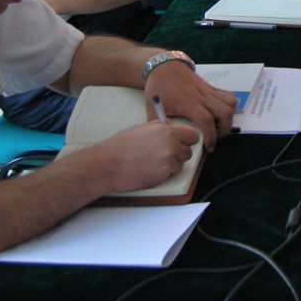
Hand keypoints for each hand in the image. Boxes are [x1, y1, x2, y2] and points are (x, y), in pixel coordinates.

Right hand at [87, 121, 201, 193]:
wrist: (108, 164)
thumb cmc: (122, 146)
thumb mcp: (143, 128)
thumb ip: (161, 126)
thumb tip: (172, 126)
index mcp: (167, 130)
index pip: (192, 135)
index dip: (187, 140)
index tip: (183, 143)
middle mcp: (171, 144)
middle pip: (189, 151)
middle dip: (179, 153)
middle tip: (165, 154)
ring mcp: (168, 159)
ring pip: (180, 163)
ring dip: (171, 164)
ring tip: (153, 162)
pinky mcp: (164, 173)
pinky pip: (171, 173)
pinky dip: (164, 173)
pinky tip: (150, 169)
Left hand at [143, 63, 238, 150]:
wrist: (164, 67)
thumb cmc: (159, 87)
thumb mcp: (152, 107)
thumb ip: (157, 125)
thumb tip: (164, 139)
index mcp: (189, 103)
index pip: (207, 120)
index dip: (211, 136)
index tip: (209, 147)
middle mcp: (202, 96)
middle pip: (225, 112)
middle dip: (225, 129)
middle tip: (216, 137)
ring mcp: (208, 91)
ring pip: (230, 102)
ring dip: (229, 117)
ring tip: (220, 125)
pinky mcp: (211, 87)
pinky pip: (228, 95)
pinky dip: (230, 105)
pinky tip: (221, 113)